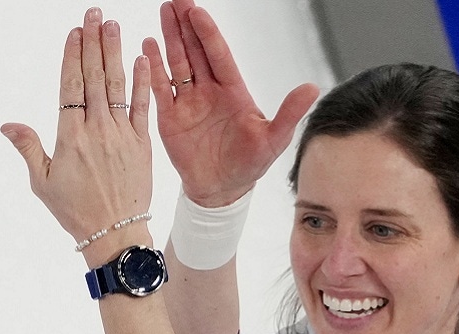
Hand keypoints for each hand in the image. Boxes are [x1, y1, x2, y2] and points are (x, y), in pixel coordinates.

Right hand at [2, 8, 153, 261]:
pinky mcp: (141, 144)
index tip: (74, 32)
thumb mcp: (42, 182)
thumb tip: (8, 124)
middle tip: (94, 14)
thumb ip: (28, 147)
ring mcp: (121, 135)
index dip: (72, 56)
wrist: (115, 234)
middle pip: (93, 77)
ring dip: (114, 52)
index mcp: (70, 137)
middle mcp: (96, 130)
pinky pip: (143, 107)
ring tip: (113, 25)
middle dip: (93, 42)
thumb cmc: (76, 212)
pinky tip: (143, 58)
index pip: (70, 86)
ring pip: (117, 85)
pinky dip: (143, 82)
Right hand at [143, 0, 318, 207]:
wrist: (221, 191)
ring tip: (163, 11)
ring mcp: (188, 101)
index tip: (198, 12)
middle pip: (196, 50)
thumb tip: (311, 88)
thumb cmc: (249, 165)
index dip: (208, 34)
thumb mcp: (274, 141)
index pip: (219, 55)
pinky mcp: (170, 116)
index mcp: (233, 90)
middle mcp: (209, 90)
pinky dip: (153, 68)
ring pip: (177, 62)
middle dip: (186, 24)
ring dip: (170, 37)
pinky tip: (147, 47)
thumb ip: (289, 114)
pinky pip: (159, 87)